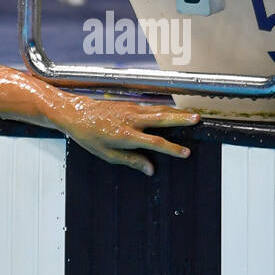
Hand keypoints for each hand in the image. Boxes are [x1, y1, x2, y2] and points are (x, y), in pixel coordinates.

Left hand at [59, 98, 199, 175]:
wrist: (76, 112)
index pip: (154, 143)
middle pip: (161, 118)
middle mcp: (131, 120)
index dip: (172, 149)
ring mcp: (131, 109)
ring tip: (193, 116)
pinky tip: (174, 113)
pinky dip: (166, 109)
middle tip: (198, 120)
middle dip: (181, 119)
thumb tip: (150, 169)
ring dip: (177, 112)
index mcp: (125, 135)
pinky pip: (152, 107)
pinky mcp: (131, 104)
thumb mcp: (106, 154)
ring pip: (159, 109)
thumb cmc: (89, 136)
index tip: (186, 153)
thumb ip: (130, 161)